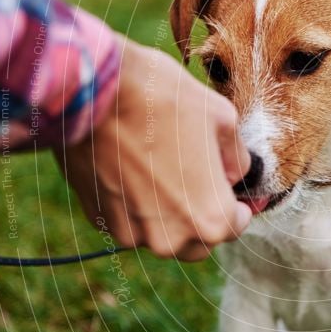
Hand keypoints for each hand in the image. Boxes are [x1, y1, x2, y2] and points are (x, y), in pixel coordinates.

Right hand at [55, 40, 251, 260]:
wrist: (91, 90)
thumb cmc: (162, 99)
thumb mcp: (221, 118)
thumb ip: (237, 158)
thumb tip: (236, 175)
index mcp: (209, 219)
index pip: (237, 225)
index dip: (239, 204)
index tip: (231, 185)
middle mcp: (169, 238)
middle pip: (198, 241)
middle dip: (204, 216)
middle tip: (200, 178)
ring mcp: (129, 232)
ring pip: (161, 234)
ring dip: (168, 212)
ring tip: (162, 166)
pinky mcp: (98, 218)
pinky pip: (129, 220)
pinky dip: (136, 203)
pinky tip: (133, 166)